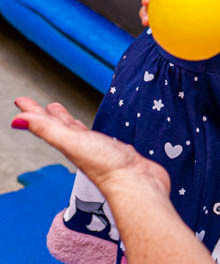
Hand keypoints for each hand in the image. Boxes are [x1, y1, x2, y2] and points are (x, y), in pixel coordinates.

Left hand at [12, 97, 170, 198]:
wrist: (136, 184)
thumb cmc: (106, 166)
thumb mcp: (73, 143)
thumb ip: (47, 130)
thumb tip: (16, 120)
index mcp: (68, 143)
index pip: (46, 124)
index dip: (33, 112)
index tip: (21, 101)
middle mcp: (79, 146)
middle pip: (59, 126)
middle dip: (48, 115)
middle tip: (39, 105)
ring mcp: (95, 149)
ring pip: (75, 131)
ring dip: (65, 120)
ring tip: (58, 112)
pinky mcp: (112, 151)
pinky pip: (95, 137)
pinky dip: (87, 130)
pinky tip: (91, 131)